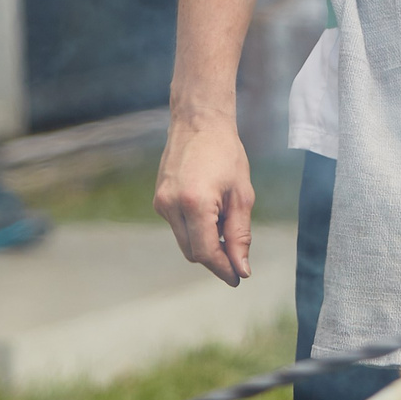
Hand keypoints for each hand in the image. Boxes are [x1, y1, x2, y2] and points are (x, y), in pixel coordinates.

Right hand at [155, 113, 253, 285]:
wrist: (199, 122)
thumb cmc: (226, 154)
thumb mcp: (242, 195)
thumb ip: (240, 234)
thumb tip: (241, 269)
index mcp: (194, 204)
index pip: (207, 252)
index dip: (223, 269)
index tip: (238, 278)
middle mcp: (171, 206)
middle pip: (193, 252)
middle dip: (216, 258)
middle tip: (238, 255)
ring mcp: (161, 203)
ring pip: (184, 242)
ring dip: (205, 243)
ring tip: (226, 221)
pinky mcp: (158, 199)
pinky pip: (178, 227)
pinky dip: (195, 229)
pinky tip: (211, 211)